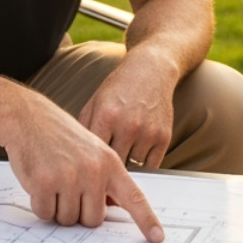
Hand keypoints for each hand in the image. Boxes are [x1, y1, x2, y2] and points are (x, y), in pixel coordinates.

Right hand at [4, 96, 164, 242]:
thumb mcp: (92, 150)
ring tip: (53, 180)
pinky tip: (39, 181)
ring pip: (68, 220)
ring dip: (57, 208)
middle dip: (78, 212)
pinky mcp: (45, 183)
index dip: (146, 220)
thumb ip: (106, 177)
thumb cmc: (60, 136)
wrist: (28, 117)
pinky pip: (45, 214)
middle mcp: (93, 170)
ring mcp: (69, 177)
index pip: (134, 197)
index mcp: (110, 162)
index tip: (157, 237)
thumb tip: (113, 207)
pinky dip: (40, 204)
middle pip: (93, 220)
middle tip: (67, 188)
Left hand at [78, 49, 176, 170]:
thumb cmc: (119, 88)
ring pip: (132, 169)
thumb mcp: (94, 103)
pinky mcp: (164, 137)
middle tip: (101, 172)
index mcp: (106, 116)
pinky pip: (151, 166)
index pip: (93, 155)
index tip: (86, 172)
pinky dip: (142, 166)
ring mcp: (148, 132)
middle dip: (107, 169)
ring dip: (126, 167)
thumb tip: (78, 160)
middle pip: (113, 165)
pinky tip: (134, 156)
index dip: (88, 166)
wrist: (151, 70)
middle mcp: (128, 125)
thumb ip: (84, 131)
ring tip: (119, 159)